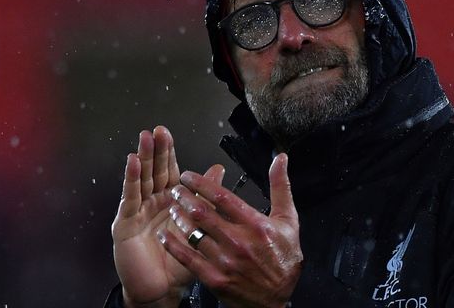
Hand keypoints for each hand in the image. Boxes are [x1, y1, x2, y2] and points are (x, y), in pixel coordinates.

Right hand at [111, 126, 224, 307]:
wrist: (162, 290)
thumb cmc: (179, 261)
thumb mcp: (198, 226)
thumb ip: (208, 197)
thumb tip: (218, 169)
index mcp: (169, 201)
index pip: (169, 171)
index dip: (168, 152)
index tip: (167, 133)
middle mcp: (151, 203)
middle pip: (153, 171)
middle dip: (154, 149)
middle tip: (157, 130)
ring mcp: (137, 212)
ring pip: (141, 180)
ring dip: (142, 158)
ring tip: (144, 139)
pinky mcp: (125, 224)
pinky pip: (130, 199)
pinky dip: (131, 179)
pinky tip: (133, 163)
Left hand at [160, 153, 301, 307]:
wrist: (277, 299)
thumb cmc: (283, 259)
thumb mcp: (288, 220)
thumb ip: (281, 187)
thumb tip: (280, 160)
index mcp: (255, 225)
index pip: (222, 197)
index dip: (201, 183)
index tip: (189, 176)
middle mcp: (238, 242)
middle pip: (203, 213)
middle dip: (184, 197)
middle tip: (176, 189)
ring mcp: (225, 261)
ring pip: (194, 233)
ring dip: (179, 217)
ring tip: (172, 207)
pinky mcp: (215, 279)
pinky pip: (188, 258)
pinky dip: (174, 244)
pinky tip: (165, 235)